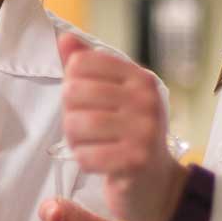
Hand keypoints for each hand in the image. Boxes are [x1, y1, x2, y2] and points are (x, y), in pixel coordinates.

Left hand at [57, 33, 185, 220]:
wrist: (157, 182)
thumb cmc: (129, 134)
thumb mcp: (113, 96)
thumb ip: (88, 67)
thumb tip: (64, 38)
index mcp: (139, 77)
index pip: (81, 63)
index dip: (72, 85)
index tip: (88, 103)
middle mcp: (145, 98)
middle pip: (73, 92)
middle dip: (70, 115)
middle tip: (86, 130)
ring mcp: (144, 129)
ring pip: (76, 124)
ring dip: (75, 140)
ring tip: (90, 145)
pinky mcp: (136, 159)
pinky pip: (86, 156)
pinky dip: (84, 161)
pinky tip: (99, 161)